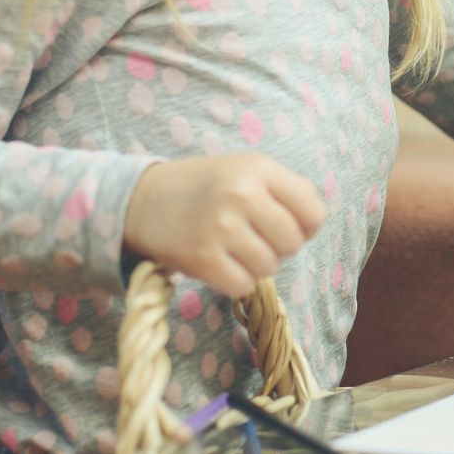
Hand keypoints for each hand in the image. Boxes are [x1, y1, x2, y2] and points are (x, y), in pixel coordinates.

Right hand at [122, 155, 326, 299]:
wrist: (139, 200)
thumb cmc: (202, 187)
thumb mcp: (245, 169)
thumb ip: (284, 189)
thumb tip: (314, 221)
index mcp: (259, 168)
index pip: (313, 212)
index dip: (306, 226)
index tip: (286, 226)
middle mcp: (242, 194)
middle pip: (293, 243)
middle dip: (279, 247)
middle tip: (254, 238)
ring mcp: (221, 227)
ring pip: (269, 267)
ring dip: (256, 265)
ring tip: (234, 249)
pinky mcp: (202, 258)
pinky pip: (243, 286)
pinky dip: (235, 281)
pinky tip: (220, 264)